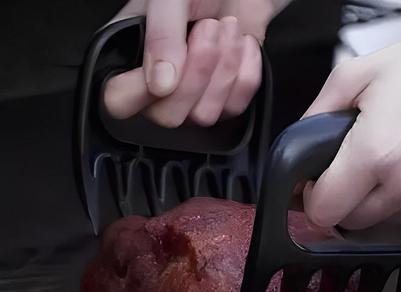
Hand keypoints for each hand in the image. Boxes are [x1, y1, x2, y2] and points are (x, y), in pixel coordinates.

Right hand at [104, 0, 281, 127]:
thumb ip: (161, 35)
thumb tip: (160, 85)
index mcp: (130, 55)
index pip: (119, 101)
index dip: (140, 93)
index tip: (168, 66)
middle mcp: (159, 85)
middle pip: (168, 116)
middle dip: (196, 74)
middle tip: (208, 29)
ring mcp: (194, 97)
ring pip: (204, 115)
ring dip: (224, 68)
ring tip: (227, 29)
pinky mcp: (226, 99)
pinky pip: (235, 107)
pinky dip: (246, 72)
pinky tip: (243, 44)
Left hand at [302, 12, 400, 228]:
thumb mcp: (358, 74)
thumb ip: (317, 116)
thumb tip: (299, 151)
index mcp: (375, 152)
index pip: (325, 211)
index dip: (316, 201)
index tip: (320, 190)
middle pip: (356, 223)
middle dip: (349, 202)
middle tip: (362, 171)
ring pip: (393, 221)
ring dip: (387, 201)